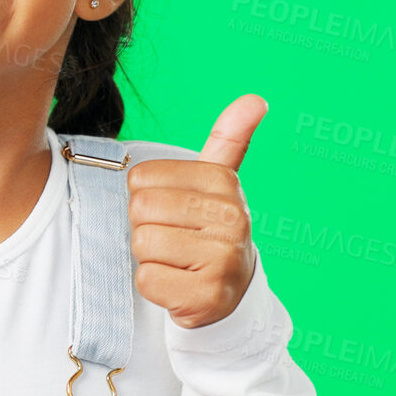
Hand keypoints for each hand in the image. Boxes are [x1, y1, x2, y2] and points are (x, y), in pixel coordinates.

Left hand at [127, 95, 267, 328]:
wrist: (230, 293)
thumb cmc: (211, 231)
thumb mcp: (219, 183)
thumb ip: (229, 139)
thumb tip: (255, 99)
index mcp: (224, 183)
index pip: (141, 178)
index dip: (147, 198)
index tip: (175, 212)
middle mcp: (230, 218)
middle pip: (140, 210)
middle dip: (146, 227)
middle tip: (174, 238)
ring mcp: (221, 259)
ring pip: (142, 244)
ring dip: (150, 257)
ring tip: (177, 260)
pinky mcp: (206, 296)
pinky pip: (147, 280)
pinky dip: (154, 285)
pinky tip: (178, 284)